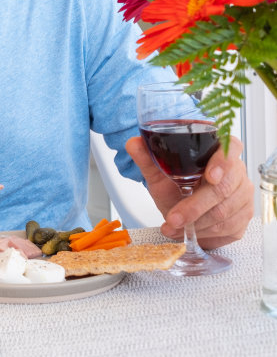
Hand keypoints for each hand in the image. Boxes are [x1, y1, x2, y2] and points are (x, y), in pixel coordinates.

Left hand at [126, 136, 253, 247]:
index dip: (222, 162)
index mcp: (217, 151)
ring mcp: (242, 195)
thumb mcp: (158, 173)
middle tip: (173, 217)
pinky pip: (228, 227)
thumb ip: (146, 158)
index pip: (230, 147)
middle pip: (224, 188)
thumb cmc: (174, 187)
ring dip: (196, 223)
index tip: (209, 177)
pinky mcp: (243, 217)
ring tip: (174, 225)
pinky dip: (204, 233)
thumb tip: (132, 143)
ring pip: (224, 212)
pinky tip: (189, 232)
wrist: (180, 210)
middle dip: (195, 206)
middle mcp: (235, 171)